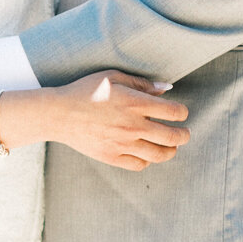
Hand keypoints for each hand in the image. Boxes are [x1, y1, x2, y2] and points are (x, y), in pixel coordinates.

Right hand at [56, 71, 189, 169]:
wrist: (58, 113)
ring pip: (160, 155)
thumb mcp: (112, 76)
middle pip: (174, 137)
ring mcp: (123, 144)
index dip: (182, 113)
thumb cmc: (85, 91)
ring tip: (170, 147)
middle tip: (184, 133)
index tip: (179, 113)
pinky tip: (145, 152)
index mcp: (135, 103)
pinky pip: (139, 165)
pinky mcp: (112, 157)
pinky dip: (147, 160)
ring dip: (170, 151)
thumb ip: (142, 83)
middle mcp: (133, 125)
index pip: (175, 112)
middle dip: (184, 135)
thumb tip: (166, 89)